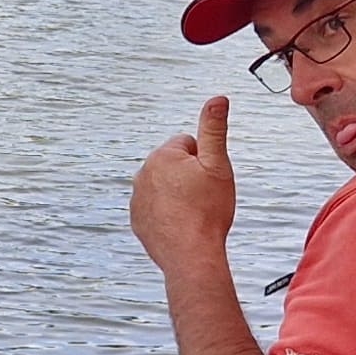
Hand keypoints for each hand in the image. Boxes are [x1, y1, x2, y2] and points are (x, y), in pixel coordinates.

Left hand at [128, 97, 235, 274]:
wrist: (191, 255)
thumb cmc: (206, 213)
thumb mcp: (217, 164)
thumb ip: (214, 129)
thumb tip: (217, 100)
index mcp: (163, 156)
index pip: (188, 144)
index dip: (205, 161)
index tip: (209, 179)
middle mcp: (144, 174)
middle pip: (175, 165)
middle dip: (190, 176)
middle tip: (203, 197)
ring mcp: (138, 198)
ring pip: (165, 187)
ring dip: (179, 194)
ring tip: (193, 212)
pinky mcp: (138, 219)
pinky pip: (156, 208)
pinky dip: (168, 213)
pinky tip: (181, 224)